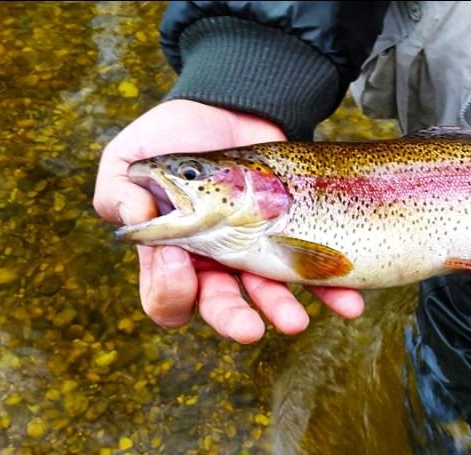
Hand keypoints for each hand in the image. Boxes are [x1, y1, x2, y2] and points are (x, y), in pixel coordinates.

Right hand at [93, 99, 363, 342]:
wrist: (231, 109)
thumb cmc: (172, 139)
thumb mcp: (130, 159)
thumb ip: (120, 192)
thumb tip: (133, 219)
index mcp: (171, 256)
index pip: (166, 295)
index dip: (171, 288)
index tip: (180, 260)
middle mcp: (215, 265)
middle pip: (219, 306)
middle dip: (233, 319)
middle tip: (248, 329)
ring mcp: (256, 254)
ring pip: (268, 295)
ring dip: (282, 310)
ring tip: (296, 322)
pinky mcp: (292, 238)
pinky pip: (315, 272)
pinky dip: (333, 291)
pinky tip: (350, 304)